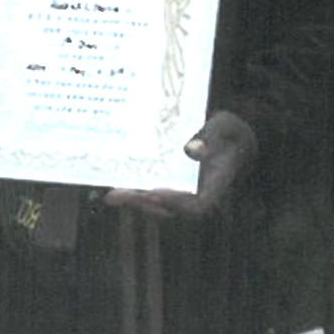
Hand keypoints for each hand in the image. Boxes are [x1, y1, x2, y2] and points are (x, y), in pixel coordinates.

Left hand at [101, 109, 256, 218]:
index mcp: (215, 185)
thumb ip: (210, 136)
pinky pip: (146, 190)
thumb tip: (191, 150)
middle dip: (139, 201)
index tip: (154, 192)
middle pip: (166, 207)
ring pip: (152, 202)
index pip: (196, 205)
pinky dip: (128, 187)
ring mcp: (180, 191)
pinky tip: (105, 182)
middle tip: (114, 194)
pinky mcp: (167, 184)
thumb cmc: (229, 129)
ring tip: (104, 191)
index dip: (174, 202)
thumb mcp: (225, 127)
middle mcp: (195, 194)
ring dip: (129, 197)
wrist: (228, 134)